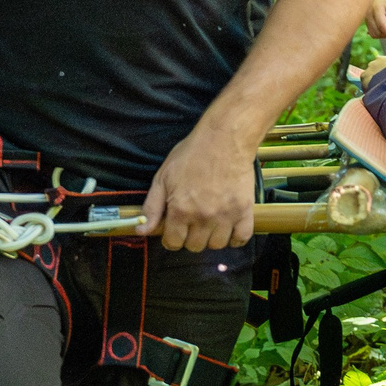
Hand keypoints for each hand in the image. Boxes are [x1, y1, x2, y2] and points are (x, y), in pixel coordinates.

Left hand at [143, 127, 256, 252]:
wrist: (225, 139)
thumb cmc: (192, 154)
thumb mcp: (163, 177)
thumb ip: (151, 207)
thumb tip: (141, 231)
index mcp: (180, 209)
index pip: (173, 243)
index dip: (172, 238)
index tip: (176, 229)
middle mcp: (202, 217)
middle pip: (195, 247)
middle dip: (190, 238)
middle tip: (193, 222)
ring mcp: (226, 216)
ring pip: (217, 245)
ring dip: (211, 238)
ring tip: (211, 223)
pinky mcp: (245, 211)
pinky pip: (241, 238)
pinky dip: (235, 238)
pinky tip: (229, 228)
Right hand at [366, 0, 385, 43]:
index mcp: (376, 8)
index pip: (381, 24)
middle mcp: (368, 14)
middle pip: (377, 31)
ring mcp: (365, 18)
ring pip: (373, 33)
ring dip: (383, 35)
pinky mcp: (365, 22)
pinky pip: (371, 32)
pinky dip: (379, 34)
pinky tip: (385, 30)